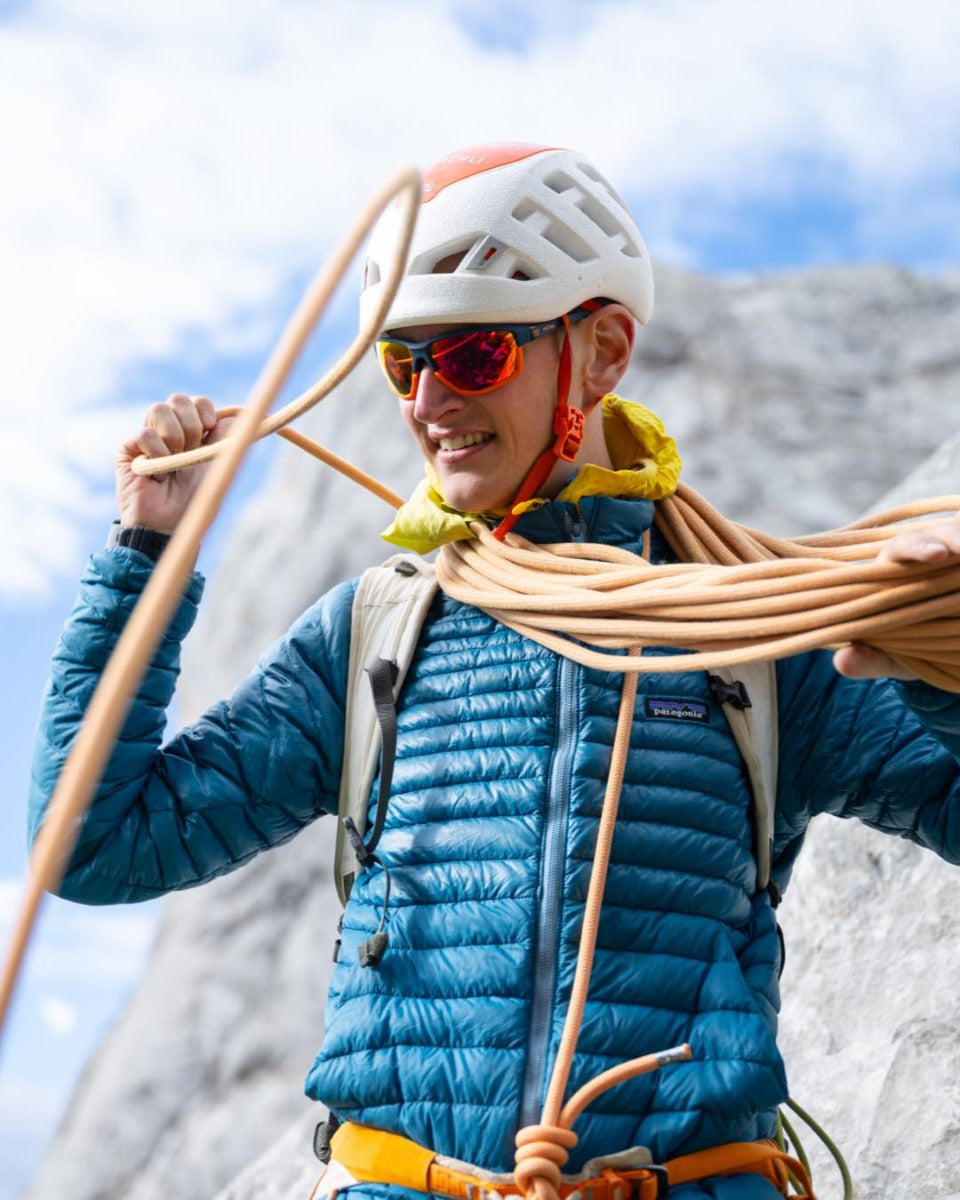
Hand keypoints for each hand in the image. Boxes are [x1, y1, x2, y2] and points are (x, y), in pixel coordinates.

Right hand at [115, 394, 232, 533]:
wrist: (171, 524)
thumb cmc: (195, 500)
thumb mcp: (219, 466)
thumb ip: (227, 439)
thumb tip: (241, 412)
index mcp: (191, 432)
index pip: (196, 402)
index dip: (204, 409)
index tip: (210, 428)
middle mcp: (168, 431)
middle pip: (177, 399)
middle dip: (191, 424)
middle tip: (192, 449)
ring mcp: (147, 438)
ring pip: (159, 409)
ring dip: (175, 437)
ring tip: (174, 463)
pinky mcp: (127, 450)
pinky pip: (145, 433)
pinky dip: (157, 453)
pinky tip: (158, 474)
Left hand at [833, 519, 959, 680]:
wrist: (944, 647)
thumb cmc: (910, 643)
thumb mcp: (894, 656)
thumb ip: (871, 658)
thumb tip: (844, 662)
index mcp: (898, 566)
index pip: (905, 547)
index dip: (919, 547)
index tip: (935, 554)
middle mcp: (934, 551)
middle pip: (948, 534)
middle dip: (958, 538)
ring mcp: (959, 553)